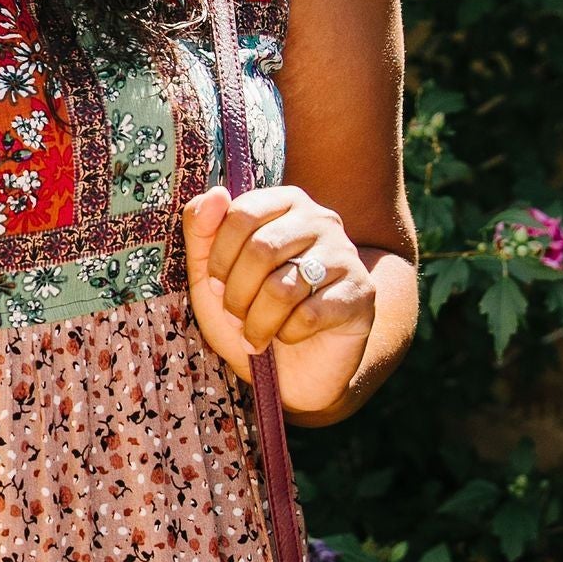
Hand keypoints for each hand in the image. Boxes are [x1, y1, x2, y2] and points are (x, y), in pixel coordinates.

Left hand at [183, 183, 375, 418]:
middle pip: (262, 249)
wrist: (291, 369)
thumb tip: (215, 192)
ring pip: (283, 287)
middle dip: (236, 295)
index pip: (242, 214)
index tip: (215, 284)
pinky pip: (309, 315)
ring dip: (258, 322)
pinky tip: (289, 336)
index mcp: (285, 203)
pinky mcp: (361, 293)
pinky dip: (287, 334)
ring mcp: (345, 255)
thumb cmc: (250, 311)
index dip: (219, 258)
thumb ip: (201, 230)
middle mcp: (321, 219)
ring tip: (257, 334)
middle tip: (236, 316)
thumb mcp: (208, 273)